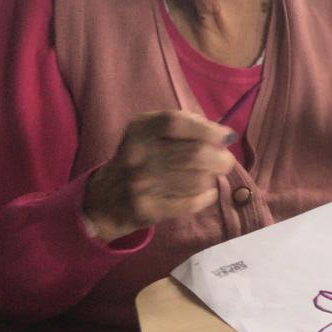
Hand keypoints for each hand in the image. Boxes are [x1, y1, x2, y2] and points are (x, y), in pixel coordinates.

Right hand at [82, 111, 235, 241]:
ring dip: (212, 178)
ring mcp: (138, 183)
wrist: (104, 200)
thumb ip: (185, 128)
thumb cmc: (140, 161)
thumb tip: (224, 135)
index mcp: (138, 129)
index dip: (207, 128)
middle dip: (221, 158)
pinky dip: (207, 197)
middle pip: (194, 153)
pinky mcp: (145, 209)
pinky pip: (191, 202)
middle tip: (225, 162)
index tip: (227, 136)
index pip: (176, 122)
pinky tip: (206, 193)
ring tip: (210, 177)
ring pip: (196, 179)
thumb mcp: (150, 135)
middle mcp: (136, 154)